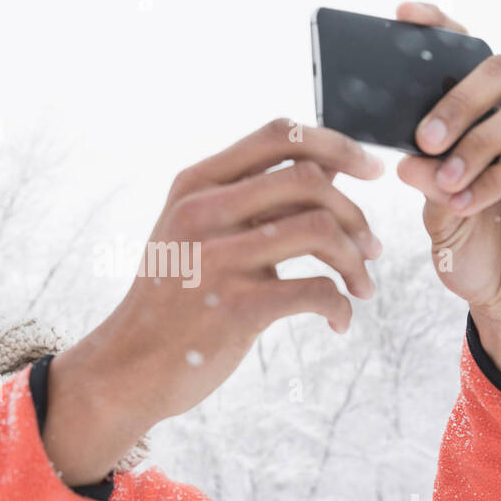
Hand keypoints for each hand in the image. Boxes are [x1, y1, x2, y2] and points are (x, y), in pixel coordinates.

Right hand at [43, 118, 384, 485]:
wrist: (130, 366)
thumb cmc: (173, 297)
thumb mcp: (195, 231)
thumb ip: (252, 198)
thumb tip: (328, 165)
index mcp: (196, 185)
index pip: (280, 135)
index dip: (338, 145)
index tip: (371, 171)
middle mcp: (204, 212)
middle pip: (310, 179)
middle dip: (356, 213)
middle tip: (370, 247)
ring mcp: (219, 259)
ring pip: (320, 229)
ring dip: (356, 261)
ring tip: (361, 286)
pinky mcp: (236, 307)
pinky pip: (316, 291)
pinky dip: (341, 306)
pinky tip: (337, 321)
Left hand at [392, 1, 500, 386]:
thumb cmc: (475, 252)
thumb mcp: (436, 216)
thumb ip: (425, 181)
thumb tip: (404, 156)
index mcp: (485, 122)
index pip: (469, 60)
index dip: (442, 30)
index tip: (403, 15)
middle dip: (459, 97)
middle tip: (425, 137)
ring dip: (477, 143)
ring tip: (447, 180)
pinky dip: (497, 180)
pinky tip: (468, 203)